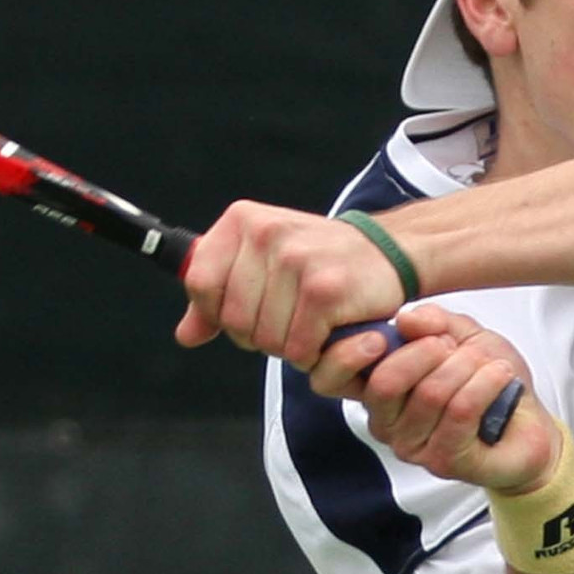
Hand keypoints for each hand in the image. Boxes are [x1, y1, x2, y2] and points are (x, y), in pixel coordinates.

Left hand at [174, 201, 402, 366]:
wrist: (387, 251)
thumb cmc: (317, 260)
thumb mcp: (261, 262)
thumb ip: (218, 296)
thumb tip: (186, 335)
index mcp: (242, 220)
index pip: (199, 284)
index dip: (218, 311)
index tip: (247, 308)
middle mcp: (266, 233)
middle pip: (233, 320)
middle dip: (258, 334)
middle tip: (288, 317)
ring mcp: (296, 260)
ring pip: (265, 339)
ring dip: (287, 346)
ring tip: (309, 321)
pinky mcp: (325, 290)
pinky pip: (297, 349)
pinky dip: (312, 353)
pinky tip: (327, 331)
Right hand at [332, 302, 555, 492]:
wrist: (529, 425)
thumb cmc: (487, 381)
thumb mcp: (462, 336)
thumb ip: (433, 322)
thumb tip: (404, 319)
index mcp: (376, 390)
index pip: (336, 376)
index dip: (353, 352)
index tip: (389, 333)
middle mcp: (384, 423)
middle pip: (386, 382)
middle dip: (428, 351)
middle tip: (456, 347)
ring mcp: (412, 447)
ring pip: (430, 393)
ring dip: (467, 367)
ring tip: (490, 364)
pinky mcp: (444, 462)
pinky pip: (460, 412)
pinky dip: (485, 384)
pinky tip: (500, 376)